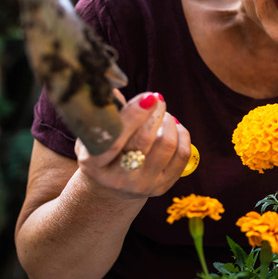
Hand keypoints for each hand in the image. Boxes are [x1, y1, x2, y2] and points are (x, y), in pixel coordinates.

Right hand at [74, 91, 191, 199]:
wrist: (111, 186)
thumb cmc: (102, 149)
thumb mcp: (94, 134)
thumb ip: (105, 114)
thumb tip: (115, 90)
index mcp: (94, 163)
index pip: (115, 139)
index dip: (133, 115)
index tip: (148, 96)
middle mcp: (118, 178)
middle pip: (144, 140)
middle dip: (155, 113)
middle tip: (156, 99)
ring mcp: (142, 185)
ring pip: (167, 145)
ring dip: (169, 122)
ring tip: (163, 114)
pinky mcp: (162, 187)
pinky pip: (182, 155)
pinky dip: (182, 135)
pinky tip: (175, 126)